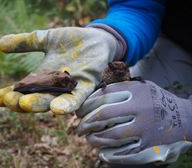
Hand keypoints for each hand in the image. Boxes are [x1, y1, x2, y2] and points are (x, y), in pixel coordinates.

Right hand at [0, 27, 122, 112]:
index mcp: (44, 76)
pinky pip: (77, 98)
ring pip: (54, 99)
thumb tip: (0, 44)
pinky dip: (67, 104)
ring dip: (40, 103)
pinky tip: (56, 108)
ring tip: (25, 105)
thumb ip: (26, 42)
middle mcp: (56, 85)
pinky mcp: (87, 84)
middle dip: (23, 101)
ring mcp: (71, 87)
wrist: (96, 39)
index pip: (24, 89)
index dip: (10, 95)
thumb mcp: (46, 39)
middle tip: (11, 102)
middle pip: (37, 97)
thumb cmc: (71, 41)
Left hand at [77, 81, 191, 164]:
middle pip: (104, 116)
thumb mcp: (141, 87)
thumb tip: (94, 96)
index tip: (79, 111)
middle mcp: (140, 108)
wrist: (186, 118)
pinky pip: (124, 153)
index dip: (87, 105)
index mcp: (136, 91)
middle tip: (79, 128)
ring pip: (111, 136)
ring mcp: (146, 129)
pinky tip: (101, 152)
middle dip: (86, 123)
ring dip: (95, 139)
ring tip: (89, 139)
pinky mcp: (151, 146)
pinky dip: (109, 154)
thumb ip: (121, 88)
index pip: (103, 96)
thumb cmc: (157, 101)